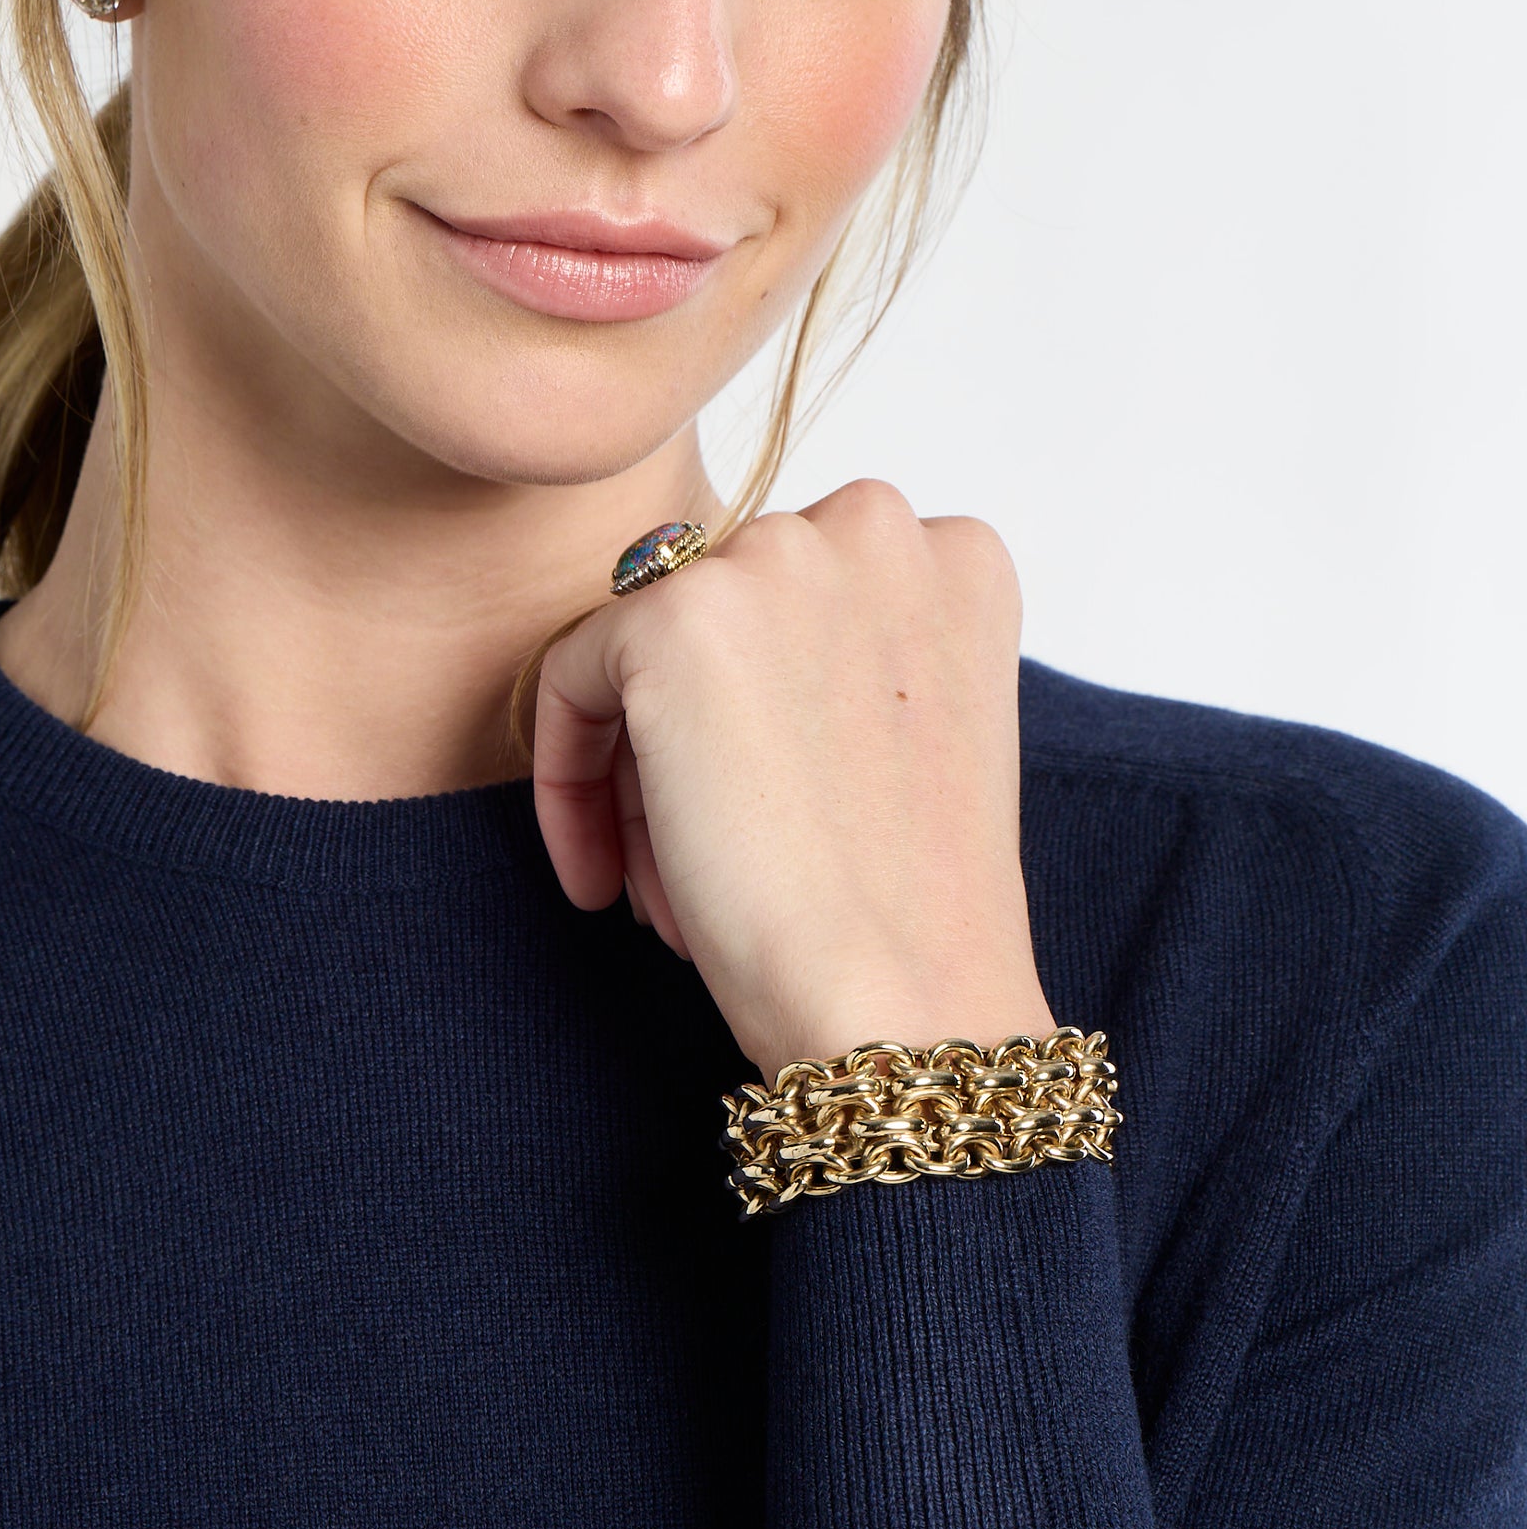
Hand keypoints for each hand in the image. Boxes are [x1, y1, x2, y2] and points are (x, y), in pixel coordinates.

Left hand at [533, 479, 1054, 1079]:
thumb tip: (712, 667)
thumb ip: (835, 664)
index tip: (765, 817)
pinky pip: (571, 675)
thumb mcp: (903, 742)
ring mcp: (776, 558)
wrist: (904, 1000)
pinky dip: (570, 781)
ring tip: (671, 894)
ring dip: (644, 777)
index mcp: (957, 560)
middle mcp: (877, 528)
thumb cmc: (913, 913)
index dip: (769, 721)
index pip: (804, 605)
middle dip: (701, 745)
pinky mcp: (675, 615)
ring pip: (646, 652)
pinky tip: (605, 880)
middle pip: (723, 620)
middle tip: (703, 871)